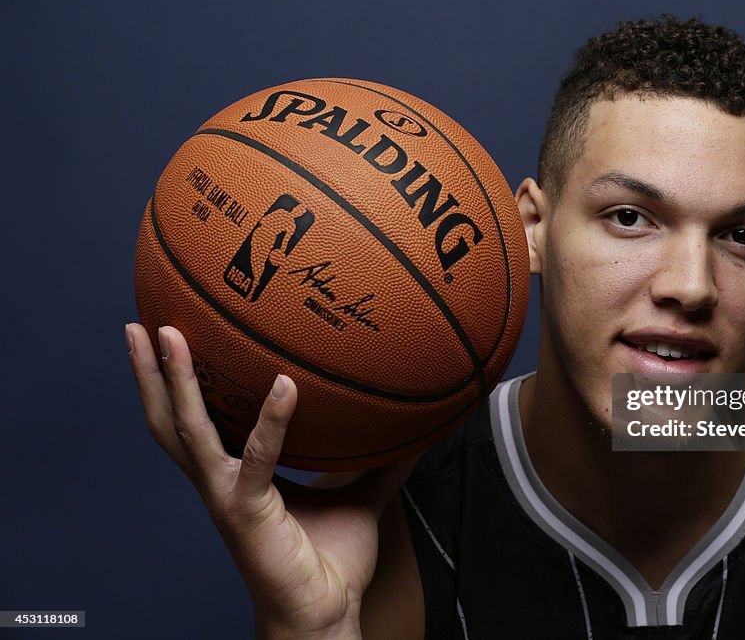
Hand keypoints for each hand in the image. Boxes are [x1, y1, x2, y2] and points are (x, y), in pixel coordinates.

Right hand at [126, 323, 411, 638]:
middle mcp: (219, 482)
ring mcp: (227, 496)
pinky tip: (285, 386)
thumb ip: (380, 461)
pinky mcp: (247, 513)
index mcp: (235, 476)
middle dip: (150, 374)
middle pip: (169, 420)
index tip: (173, 338)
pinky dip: (269, 422)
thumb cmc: (330, 562)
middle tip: (141, 323)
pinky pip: (257, 459)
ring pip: (187, 431)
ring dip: (174, 382)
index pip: (196, 422)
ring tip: (169, 334)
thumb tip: (415, 427)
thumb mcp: (360, 497)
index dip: (177, 386)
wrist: (325, 613)